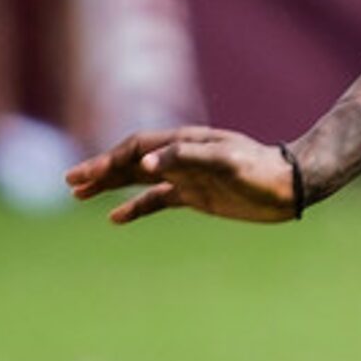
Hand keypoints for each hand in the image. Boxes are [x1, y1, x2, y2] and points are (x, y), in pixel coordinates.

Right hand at [65, 127, 299, 224]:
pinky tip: (115, 218)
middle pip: (131, 162)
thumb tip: (144, 164)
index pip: (138, 148)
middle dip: (100, 170)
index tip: (87, 175)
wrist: (291, 186)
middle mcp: (181, 156)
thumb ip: (186, 158)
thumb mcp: (226, 162)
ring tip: (80, 195)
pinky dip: (136, 207)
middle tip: (70, 183)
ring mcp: (187, 176)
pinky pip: (157, 200)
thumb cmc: (261, 170)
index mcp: (185, 142)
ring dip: (110, 186)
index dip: (110, 160)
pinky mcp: (196, 195)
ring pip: (138, 180)